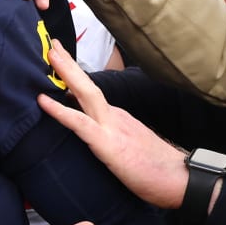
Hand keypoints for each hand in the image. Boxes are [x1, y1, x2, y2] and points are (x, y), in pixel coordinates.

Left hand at [36, 43, 189, 207]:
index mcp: (118, 119)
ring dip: (66, 73)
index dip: (74, 77)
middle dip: (68, 64)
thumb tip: (96, 139)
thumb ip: (114, 139)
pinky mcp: (108, 145)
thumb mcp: (131, 149)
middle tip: (51, 44)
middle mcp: (115, 117)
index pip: (91, 93)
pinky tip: (43, 101)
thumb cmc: (157, 171)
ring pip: (85, 94)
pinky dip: (60, 111)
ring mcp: (112, 127)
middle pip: (88, 85)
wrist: (182, 180)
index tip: (60, 60)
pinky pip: (80, 124)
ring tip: (50, 55)